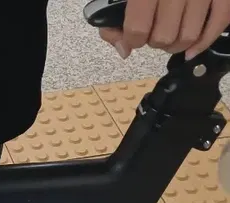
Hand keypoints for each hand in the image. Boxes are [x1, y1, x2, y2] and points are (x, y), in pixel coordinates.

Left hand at [100, 0, 229, 59]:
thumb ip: (114, 20)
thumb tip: (125, 50)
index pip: (138, 27)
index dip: (133, 39)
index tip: (134, 37)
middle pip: (164, 36)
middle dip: (155, 42)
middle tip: (155, 32)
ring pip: (188, 36)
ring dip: (176, 45)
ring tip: (171, 35)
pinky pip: (220, 22)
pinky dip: (204, 42)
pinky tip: (191, 50)